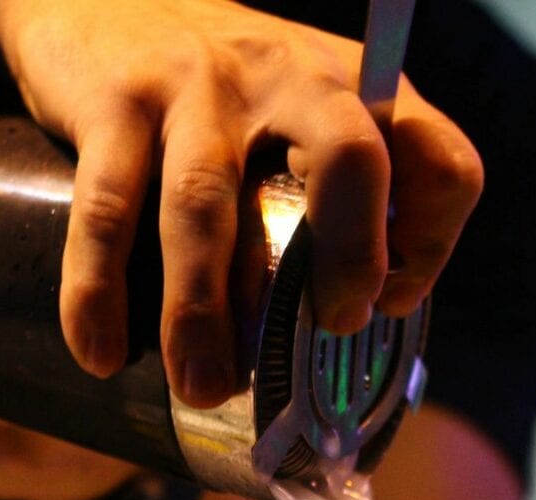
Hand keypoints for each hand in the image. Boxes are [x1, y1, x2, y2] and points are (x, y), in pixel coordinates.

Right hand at [0, 0, 482, 407]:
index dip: (430, 242)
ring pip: (208, 205)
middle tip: (326, 331)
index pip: (437, 158)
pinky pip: (108, 208)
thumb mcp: (296, 114)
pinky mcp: (114, 100)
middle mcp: (290, 78)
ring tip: (204, 385)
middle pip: (348, 159)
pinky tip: (101, 351)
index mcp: (353, 90)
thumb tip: (331, 341)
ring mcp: (198, 86)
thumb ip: (325, 200)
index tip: (386, 306)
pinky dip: (98, 291)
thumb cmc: (213, 90)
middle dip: (347, 256)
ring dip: (203, 311)